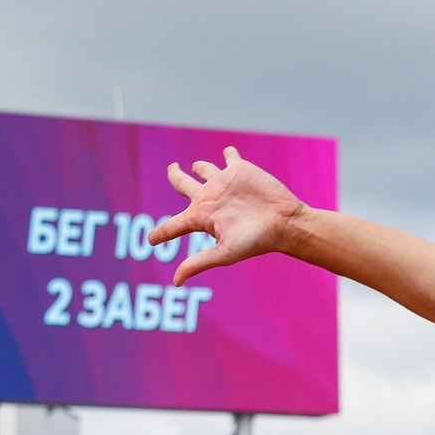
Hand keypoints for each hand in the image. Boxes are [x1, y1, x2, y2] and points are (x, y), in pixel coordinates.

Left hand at [148, 147, 308, 283]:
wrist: (284, 222)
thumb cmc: (255, 241)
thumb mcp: (224, 254)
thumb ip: (199, 263)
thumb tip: (176, 282)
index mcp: (201, 218)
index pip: (174, 225)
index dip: (161, 233)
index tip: (150, 240)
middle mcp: (209, 199)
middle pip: (184, 184)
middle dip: (176, 176)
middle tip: (172, 169)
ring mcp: (223, 183)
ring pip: (205, 170)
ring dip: (200, 167)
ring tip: (197, 166)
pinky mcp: (239, 170)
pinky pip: (230, 158)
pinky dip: (228, 154)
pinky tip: (227, 152)